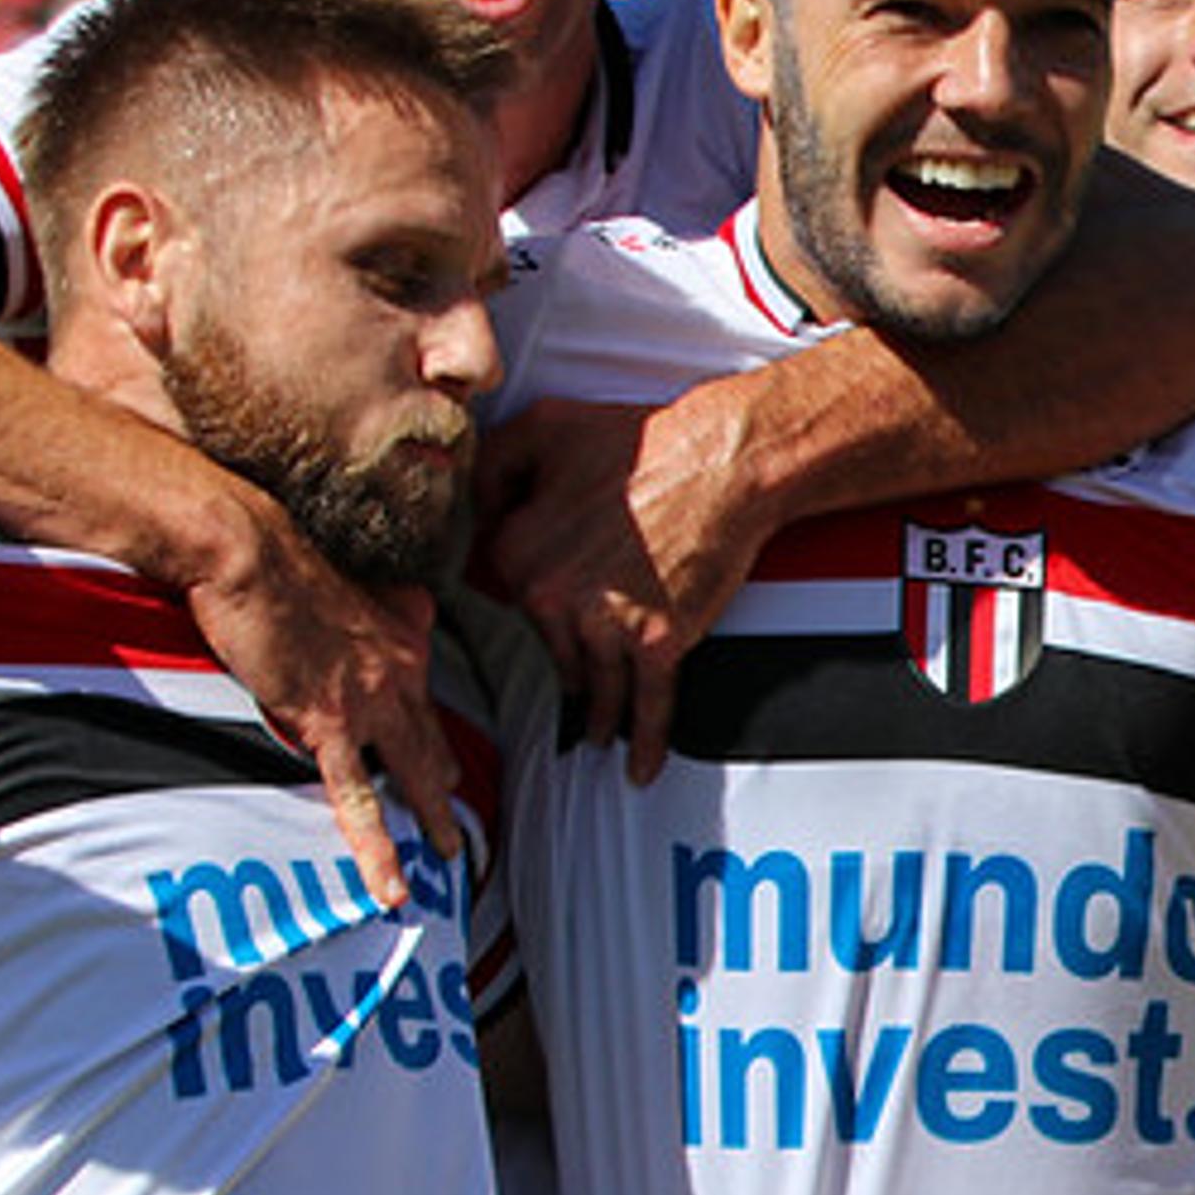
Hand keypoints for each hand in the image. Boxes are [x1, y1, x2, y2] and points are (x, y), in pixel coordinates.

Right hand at [188, 509, 454, 908]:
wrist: (249, 551)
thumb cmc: (278, 562)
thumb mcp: (344, 583)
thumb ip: (376, 604)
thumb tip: (402, 601)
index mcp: (402, 639)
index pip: (425, 699)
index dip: (430, 732)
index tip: (440, 756)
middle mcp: (400, 673)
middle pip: (430, 740)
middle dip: (443, 781)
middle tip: (454, 817)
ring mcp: (369, 702)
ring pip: (413, 774)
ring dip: (432, 819)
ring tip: (446, 857)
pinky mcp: (329, 724)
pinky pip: (359, 801)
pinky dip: (377, 849)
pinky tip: (392, 886)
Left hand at [475, 393, 766, 782]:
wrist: (722, 461)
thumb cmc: (642, 441)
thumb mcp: (544, 427)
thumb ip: (494, 462)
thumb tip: (471, 495)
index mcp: (517, 549)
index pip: (507, 597)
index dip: (530, 603)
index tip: (539, 624)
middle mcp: (551, 595)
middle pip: (551, 648)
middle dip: (567, 661)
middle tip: (574, 687)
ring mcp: (606, 625)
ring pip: (594, 684)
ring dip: (598, 714)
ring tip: (600, 731)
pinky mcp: (659, 642)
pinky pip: (646, 705)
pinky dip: (644, 742)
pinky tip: (638, 768)